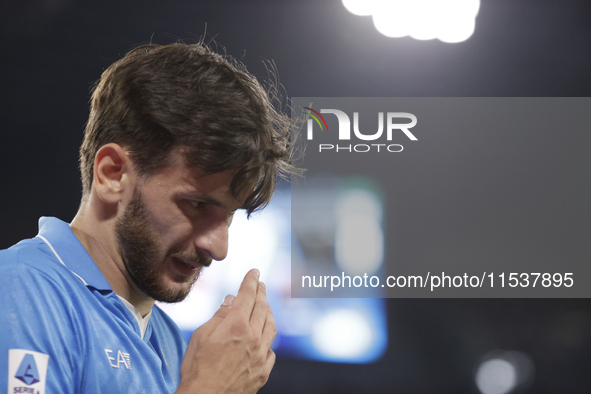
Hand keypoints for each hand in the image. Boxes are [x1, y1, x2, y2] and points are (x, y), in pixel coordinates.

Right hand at [176, 269, 276, 393]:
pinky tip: (263, 338)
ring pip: (271, 327)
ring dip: (269, 313)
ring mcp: (261, 355)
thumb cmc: (197, 369)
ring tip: (265, 306)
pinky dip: (267, 340)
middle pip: (262, 308)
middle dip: (261, 293)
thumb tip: (231, 299)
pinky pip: (271, 350)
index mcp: (236, 326)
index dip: (251, 281)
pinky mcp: (263, 371)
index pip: (247, 295)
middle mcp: (253, 338)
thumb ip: (219, 316)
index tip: (254, 272)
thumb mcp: (201, 336)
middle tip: (260, 285)